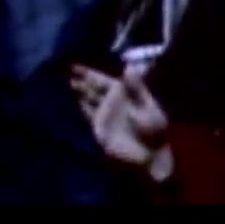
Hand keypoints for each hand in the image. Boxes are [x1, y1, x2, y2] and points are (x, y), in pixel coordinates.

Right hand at [70, 63, 173, 181]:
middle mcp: (113, 102)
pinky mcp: (101, 129)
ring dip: (82, 91)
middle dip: (84, 80)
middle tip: (70, 70)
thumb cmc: (154, 131)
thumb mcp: (148, 108)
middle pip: (95, 88)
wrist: (150, 156)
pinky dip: (84, 108)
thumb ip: (136, 88)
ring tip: (72, 82)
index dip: (91, 73)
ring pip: (90, 100)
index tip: (77, 67)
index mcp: (125, 94)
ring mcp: (106, 115)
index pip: (104, 80)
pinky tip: (78, 101)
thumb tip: (127, 67)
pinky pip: (90, 115)